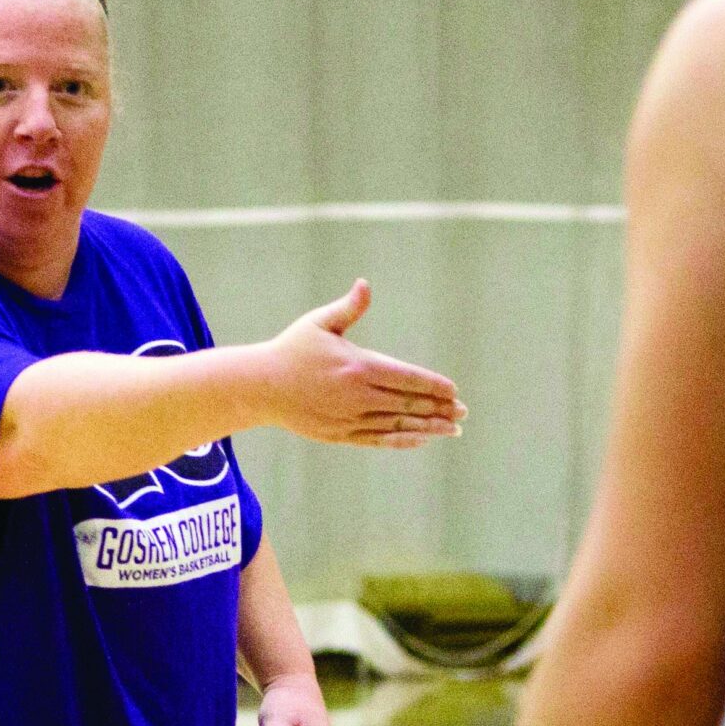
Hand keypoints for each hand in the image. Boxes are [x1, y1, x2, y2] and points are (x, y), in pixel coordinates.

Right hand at [260, 281, 464, 448]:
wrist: (261, 387)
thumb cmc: (291, 350)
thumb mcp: (319, 323)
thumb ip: (348, 308)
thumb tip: (365, 285)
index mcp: (357, 366)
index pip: (406, 378)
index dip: (433, 386)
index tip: (454, 391)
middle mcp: (357, 396)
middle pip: (407, 404)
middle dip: (439, 408)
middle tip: (463, 411)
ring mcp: (349, 418)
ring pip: (397, 425)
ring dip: (428, 427)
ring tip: (452, 429)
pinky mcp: (340, 434)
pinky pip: (379, 440)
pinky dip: (403, 440)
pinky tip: (421, 439)